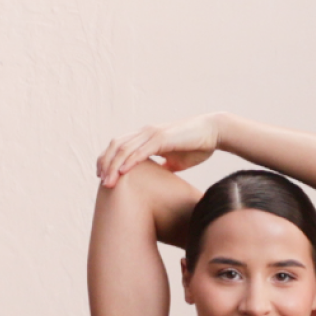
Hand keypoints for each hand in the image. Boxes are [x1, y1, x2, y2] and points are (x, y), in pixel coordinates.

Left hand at [97, 114, 222, 186]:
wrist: (214, 132)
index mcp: (146, 137)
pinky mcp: (161, 138)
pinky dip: (129, 161)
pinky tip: (122, 172)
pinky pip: (140, 151)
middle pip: (116, 147)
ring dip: (113, 166)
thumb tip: (158, 178)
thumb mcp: (177, 161)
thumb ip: (164, 167)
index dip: (108, 161)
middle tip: (102, 182)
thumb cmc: (198, 146)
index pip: (119, 147)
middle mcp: (145, 133)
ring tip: (108, 182)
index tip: (104, 176)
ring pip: (124, 149)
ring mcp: (152, 134)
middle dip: (105, 164)